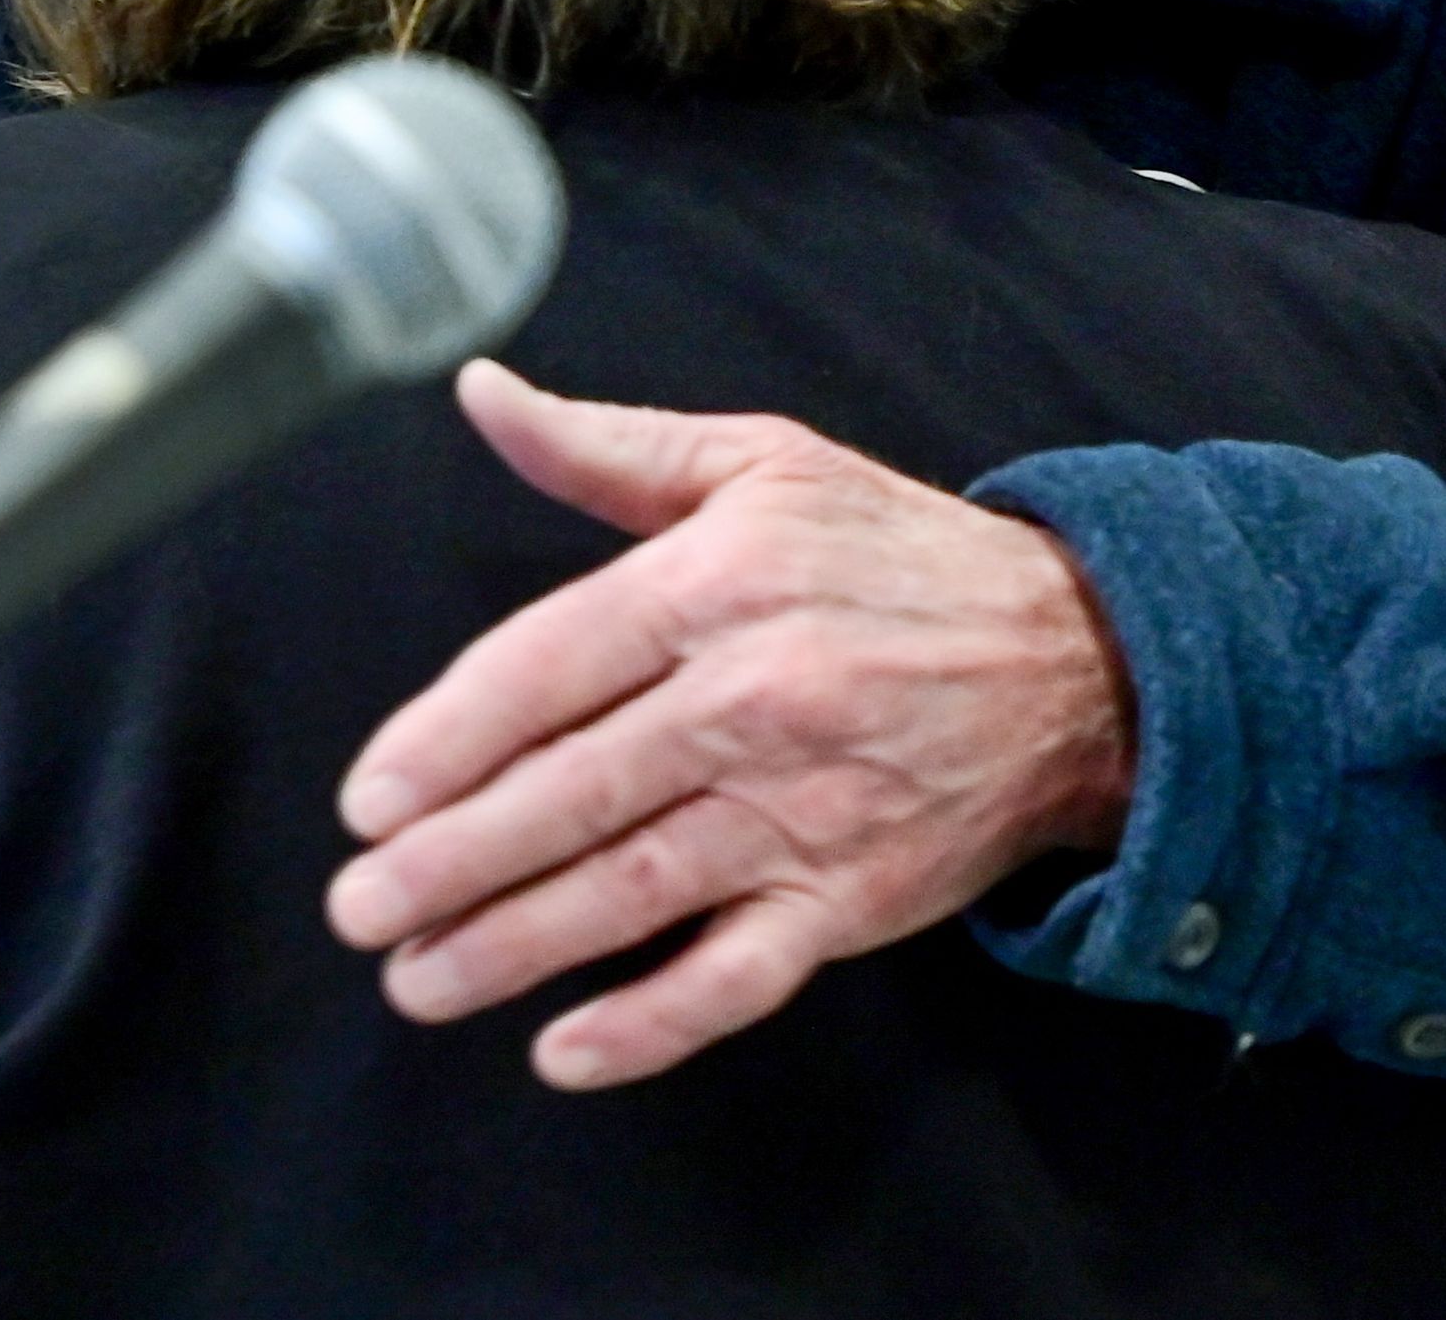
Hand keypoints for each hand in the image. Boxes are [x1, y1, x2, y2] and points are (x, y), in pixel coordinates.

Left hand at [324, 360, 1135, 1088]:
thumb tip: (482, 395)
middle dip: (451, 860)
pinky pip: (738, 974)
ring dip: (511, 946)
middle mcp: (759, 694)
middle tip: (360, 908)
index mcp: (721, 579)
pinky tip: (567, 1049)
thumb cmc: (899, 556)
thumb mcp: (765, 466)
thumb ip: (609, 447)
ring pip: (633, 889)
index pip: (548, 666)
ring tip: (417, 980)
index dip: (446, 740)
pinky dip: (652, 1021)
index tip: (370, 800)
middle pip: (573, 790)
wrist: (1085, 657)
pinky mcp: (854, 894)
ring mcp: (808, 805)